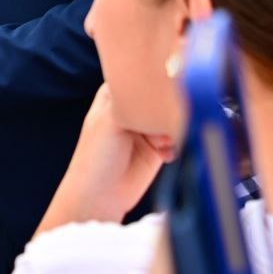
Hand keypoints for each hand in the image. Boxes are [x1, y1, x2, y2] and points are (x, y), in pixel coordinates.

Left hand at [69, 85, 169, 215]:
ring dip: (171, 128)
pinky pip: (177, 139)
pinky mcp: (159, 150)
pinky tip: (164, 155)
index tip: (163, 80)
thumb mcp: (110, 120)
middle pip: (157, 98)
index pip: (136, 76)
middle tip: (164, 117)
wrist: (100, 196)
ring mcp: (146, 130)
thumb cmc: (96, 156)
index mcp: (114, 96)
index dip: (149, 78)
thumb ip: (134, 101)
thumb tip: (160, 92)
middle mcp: (131, 110)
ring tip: (160, 142)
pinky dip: (175, 145)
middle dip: (165, 106)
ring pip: (169, 118)